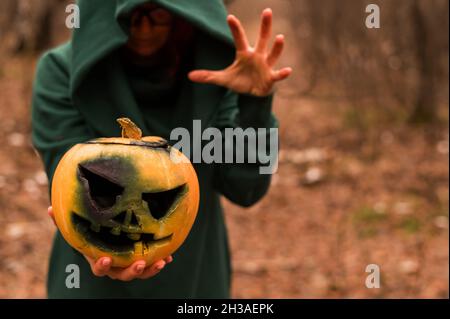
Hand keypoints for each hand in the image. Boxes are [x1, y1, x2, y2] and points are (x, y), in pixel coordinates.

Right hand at [47, 206, 172, 280]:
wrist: (106, 235)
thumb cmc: (92, 230)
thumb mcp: (80, 225)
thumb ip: (65, 220)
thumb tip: (51, 208)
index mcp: (99, 259)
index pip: (99, 267)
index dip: (103, 265)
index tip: (106, 259)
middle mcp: (115, 266)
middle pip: (122, 275)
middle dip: (131, 271)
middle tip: (139, 263)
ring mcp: (128, 264)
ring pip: (139, 272)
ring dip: (150, 269)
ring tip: (160, 261)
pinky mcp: (142, 259)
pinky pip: (151, 263)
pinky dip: (160, 259)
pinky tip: (169, 256)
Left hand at [188, 8, 291, 96]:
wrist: (253, 93)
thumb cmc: (240, 81)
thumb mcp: (223, 79)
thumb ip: (208, 76)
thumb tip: (189, 76)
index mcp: (245, 54)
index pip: (239, 38)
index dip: (235, 28)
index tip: (230, 17)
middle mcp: (257, 56)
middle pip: (262, 38)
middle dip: (265, 26)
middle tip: (267, 10)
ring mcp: (266, 66)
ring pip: (273, 54)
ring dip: (277, 47)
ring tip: (280, 37)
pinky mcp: (271, 77)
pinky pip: (278, 74)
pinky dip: (283, 73)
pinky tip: (288, 70)